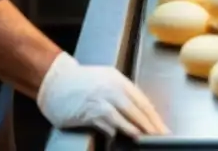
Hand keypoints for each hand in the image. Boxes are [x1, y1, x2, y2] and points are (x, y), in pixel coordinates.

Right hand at [37, 53, 167, 137]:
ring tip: (145, 138)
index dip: (153, 115)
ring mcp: (100, 99)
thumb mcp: (104, 81)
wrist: (55, 81)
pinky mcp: (88, 112)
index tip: (162, 126)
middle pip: (136, 109)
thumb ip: (121, 94)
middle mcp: (111, 87)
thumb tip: (139, 113)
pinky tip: (122, 137)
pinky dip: (116, 131)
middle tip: (160, 135)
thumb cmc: (80, 83)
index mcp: (117, 79)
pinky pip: (107, 123)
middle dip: (150, 124)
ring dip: (136, 129)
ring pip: (124, 116)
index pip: (141, 99)